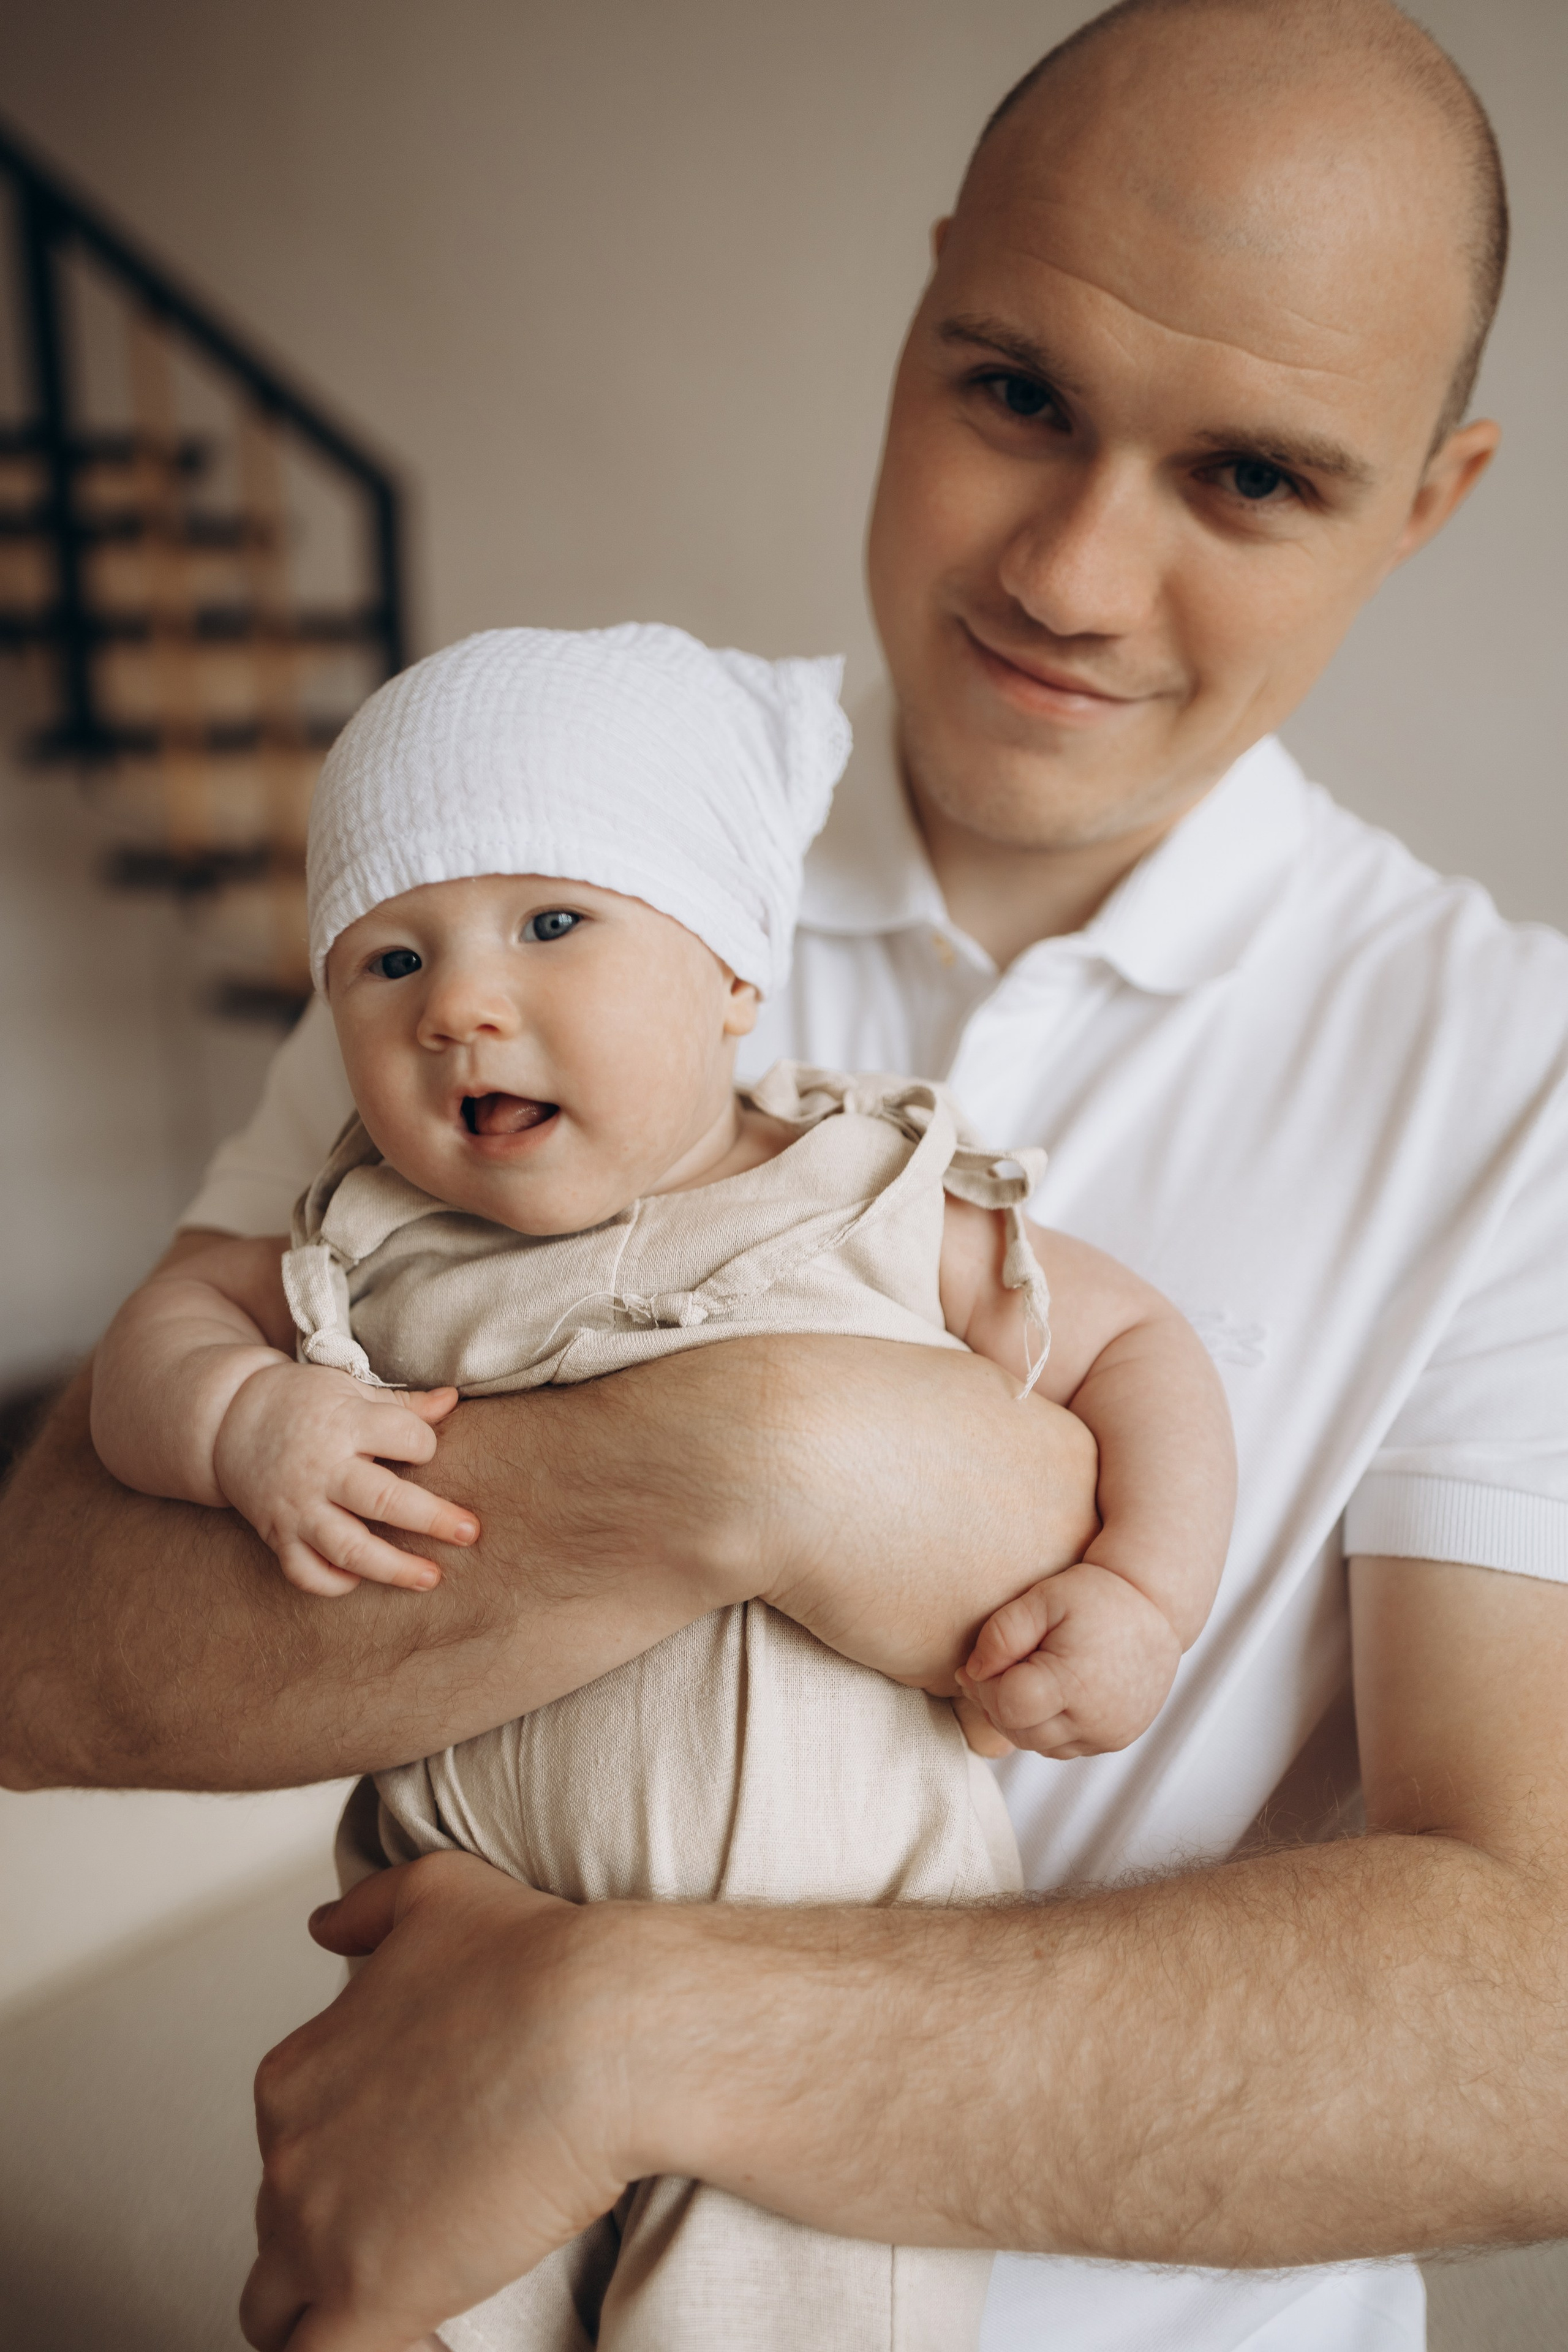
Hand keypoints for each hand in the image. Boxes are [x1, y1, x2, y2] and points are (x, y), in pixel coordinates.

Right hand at [214, 1362, 478, 1596]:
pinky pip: (305, 1573)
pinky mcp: (277, 1535)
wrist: (227, 1419)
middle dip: (432, 1519)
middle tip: (469, 1533)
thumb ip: (401, 1403)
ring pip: (348, 1547)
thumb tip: (453, 1400)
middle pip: (383, 1500)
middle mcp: (321, 1469)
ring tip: (431, 1577)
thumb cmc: (301, 1401)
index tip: (425, 1451)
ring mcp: (297, 1507)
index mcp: (343, 1424)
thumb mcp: (348, 1388)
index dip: (424, 1445)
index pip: (403, 1438)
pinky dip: (334, 1583)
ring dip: (393, 1567)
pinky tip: (361, 1580)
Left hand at [243, 1857, 631, 2350]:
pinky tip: (414, 2336)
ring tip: (402, 2297)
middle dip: (336, 2236)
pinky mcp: (368, 2299)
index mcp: (295, 2076)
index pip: (288, 2147)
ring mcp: (319, 2236)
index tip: (403, 2167)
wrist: (598, 2030)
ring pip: (278, 2312)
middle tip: (415, 2229)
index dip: (344, 2165)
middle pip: (280, 2231)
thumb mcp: (436, 1893)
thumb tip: (323, 1925)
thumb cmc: (535, 1962)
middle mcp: (289, 2157)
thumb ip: (366, 1909)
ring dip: (327, 2310)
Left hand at [957, 1561, 1180, 1758]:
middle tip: (995, 1670)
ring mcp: (1109, 1735)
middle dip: (997, 1703)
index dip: (983, 1687)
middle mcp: (1095, 1720)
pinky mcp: (1116, 1739)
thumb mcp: (1043, 1598)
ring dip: (1021, 1719)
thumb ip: (1001, 1634)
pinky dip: (1048, 1727)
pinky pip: (1064, 1747)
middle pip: (1019, 1732)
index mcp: (1075, 1684)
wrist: (1155, 1605)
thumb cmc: (1095, 1596)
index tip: (980, 1664)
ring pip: (1039, 1745)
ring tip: (1023, 1678)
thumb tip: (972, 1673)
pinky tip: (1050, 1693)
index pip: (1007, 1707)